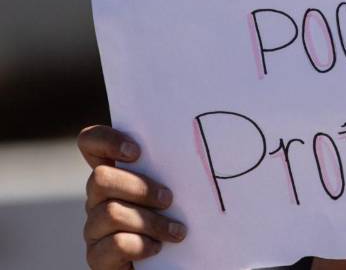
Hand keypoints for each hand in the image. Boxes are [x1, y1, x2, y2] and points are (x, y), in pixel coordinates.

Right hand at [78, 125, 185, 268]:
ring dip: (151, 221)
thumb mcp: (178, 189)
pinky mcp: (98, 258)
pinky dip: (140, 245)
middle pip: (100, 178)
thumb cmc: (181, 218)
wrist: (176, 263)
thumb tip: (204, 138)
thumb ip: (174, 167)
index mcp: (117, 174)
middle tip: (169, 199)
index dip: (106, 140)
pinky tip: (157, 248)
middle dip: (139, 187)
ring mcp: (94, 228)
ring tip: (177, 232)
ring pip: (110, 212)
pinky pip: (112, 245)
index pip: (90, 143)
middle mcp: (98, 198)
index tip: (137, 151)